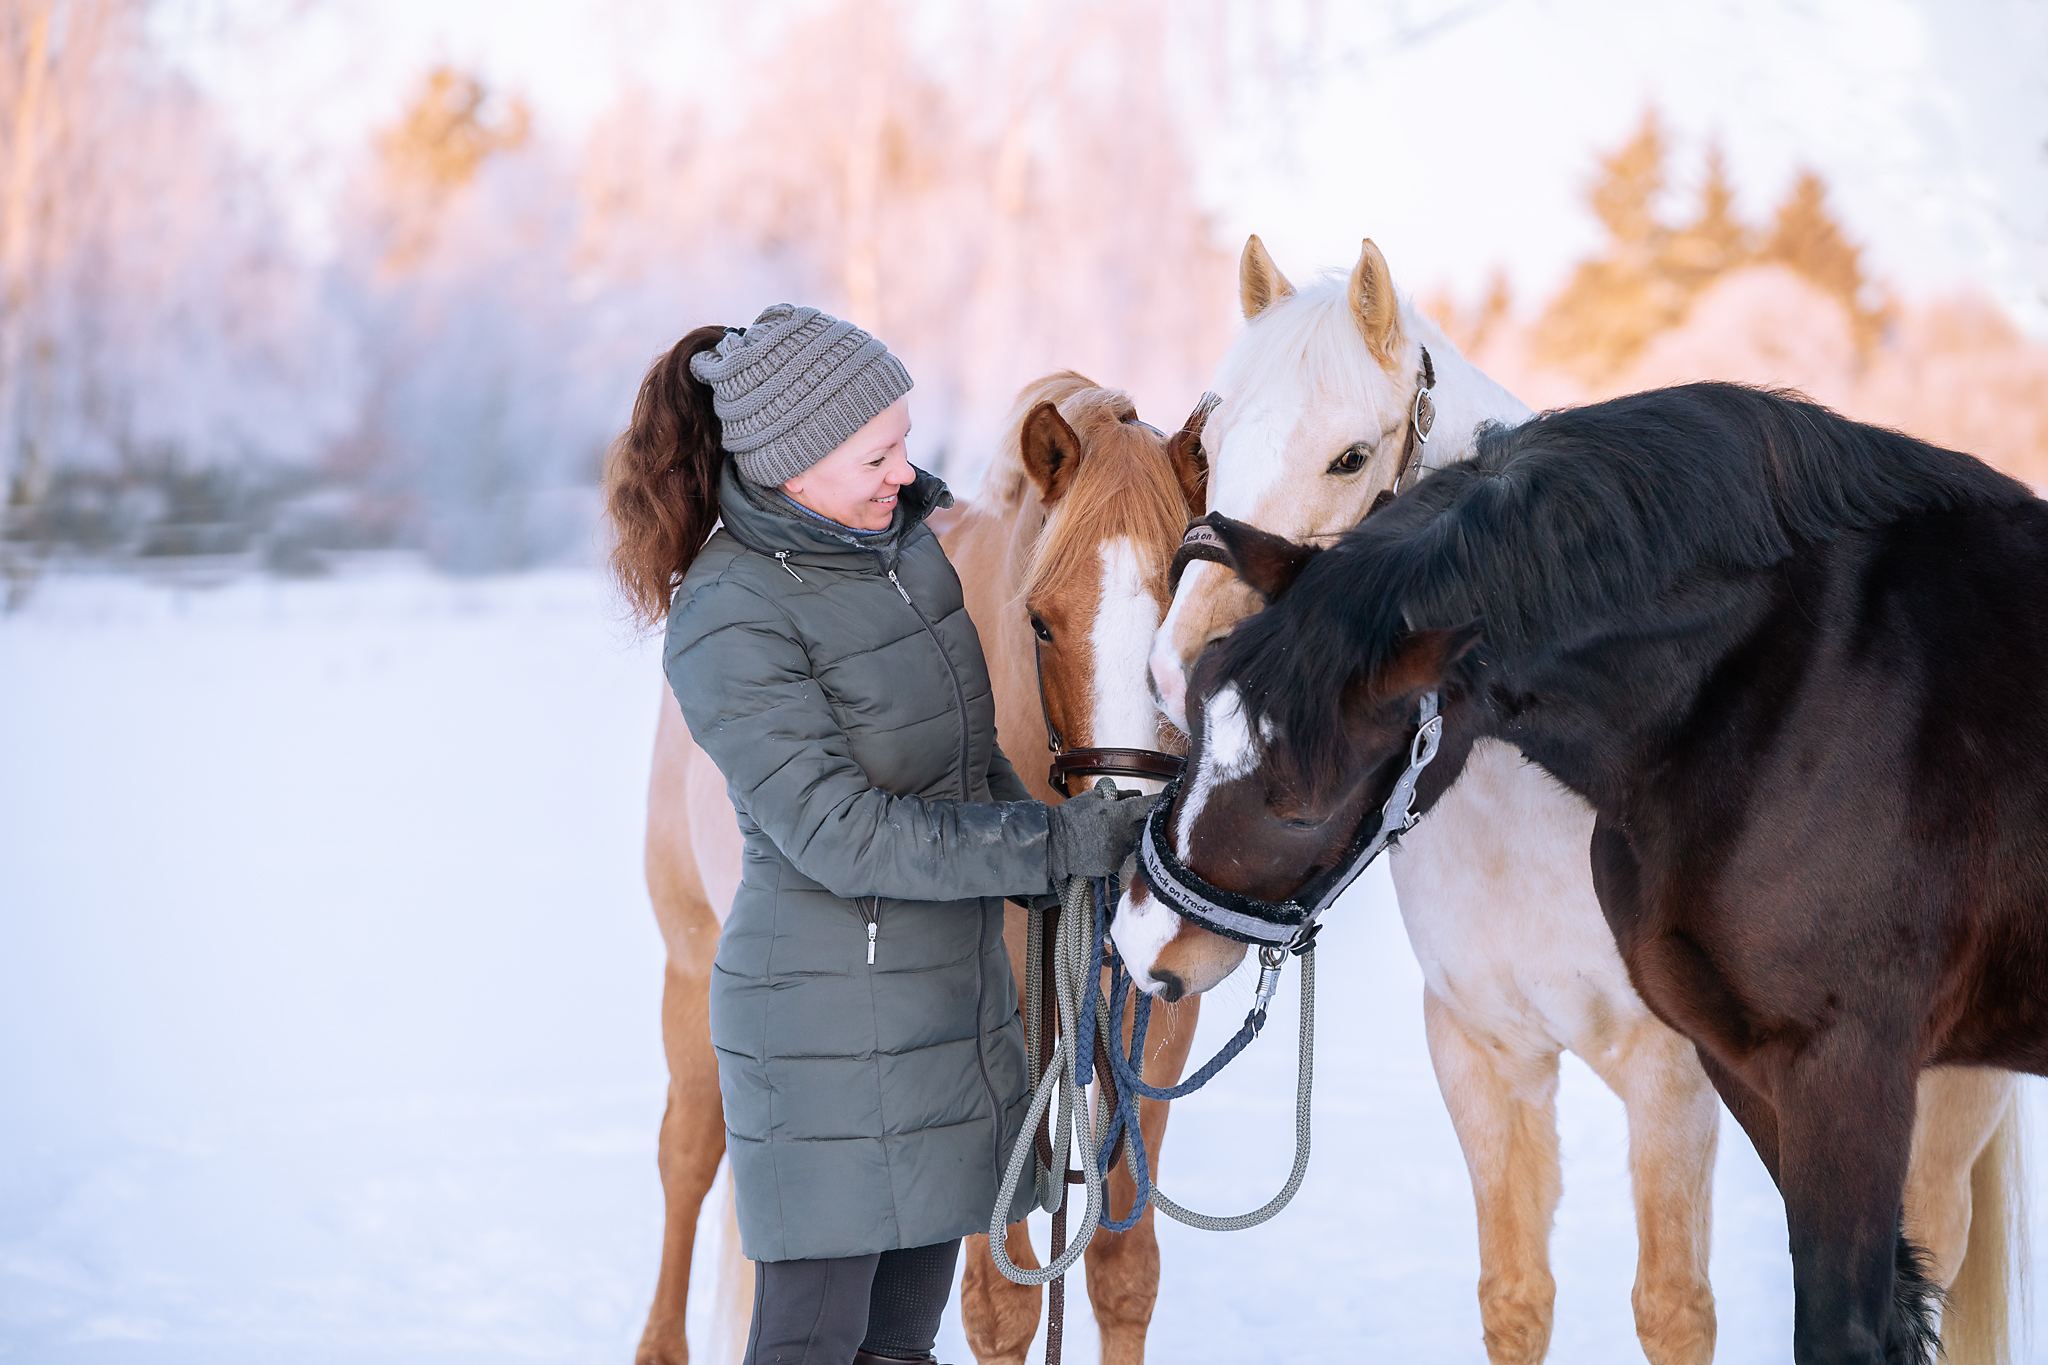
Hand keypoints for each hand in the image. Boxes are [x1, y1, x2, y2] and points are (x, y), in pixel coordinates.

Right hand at [1046, 782, 1160, 882]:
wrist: (1052, 844)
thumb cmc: (1071, 816)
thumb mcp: (1093, 797)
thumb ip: (1118, 796)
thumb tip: (1137, 795)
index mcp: (1120, 815)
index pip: (1149, 805)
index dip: (1161, 800)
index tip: (1171, 796)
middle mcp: (1124, 836)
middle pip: (1146, 825)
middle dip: (1145, 819)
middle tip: (1139, 813)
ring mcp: (1119, 853)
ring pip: (1135, 841)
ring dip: (1131, 834)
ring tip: (1112, 829)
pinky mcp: (1113, 866)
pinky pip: (1124, 854)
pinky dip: (1120, 848)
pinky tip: (1105, 843)